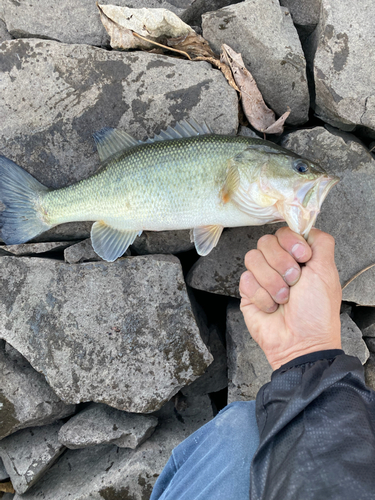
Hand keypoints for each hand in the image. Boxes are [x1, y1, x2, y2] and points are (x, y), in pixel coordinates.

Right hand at [239, 228, 341, 369]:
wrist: (300, 341)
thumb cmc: (316, 311)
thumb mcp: (327, 271)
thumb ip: (321, 243)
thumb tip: (306, 227)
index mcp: (298, 257)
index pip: (284, 232)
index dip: (291, 242)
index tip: (303, 258)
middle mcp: (279, 264)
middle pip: (266, 242)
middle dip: (282, 263)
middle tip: (294, 282)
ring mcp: (262, 277)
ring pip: (253, 258)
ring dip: (272, 281)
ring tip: (284, 298)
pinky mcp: (248, 292)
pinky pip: (245, 280)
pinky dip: (262, 296)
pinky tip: (271, 307)